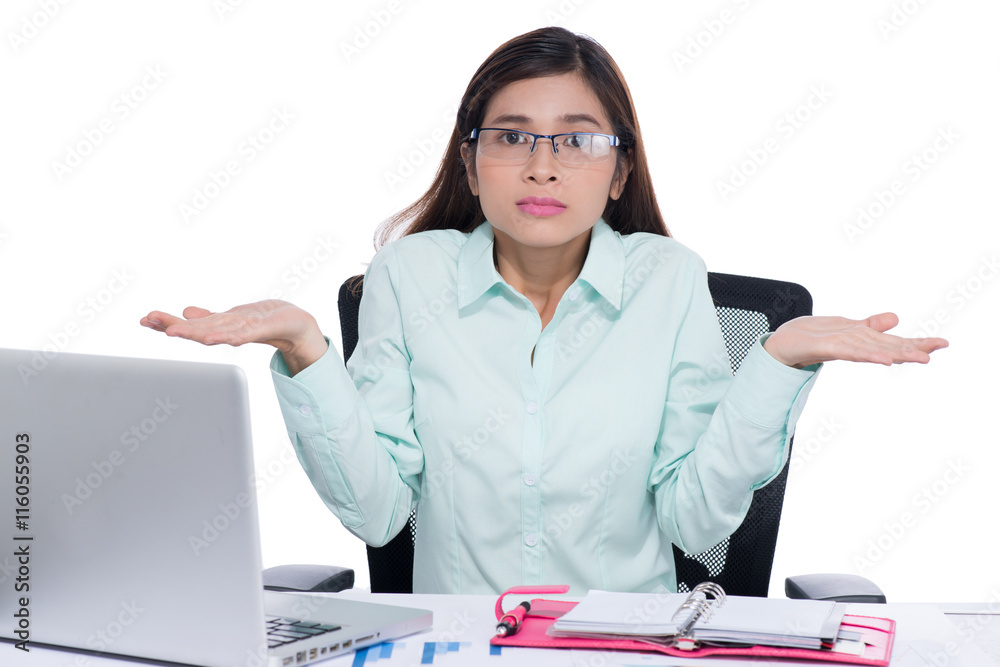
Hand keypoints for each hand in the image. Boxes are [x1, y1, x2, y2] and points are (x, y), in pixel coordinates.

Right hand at [139, 300, 327, 374]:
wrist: (295, 325)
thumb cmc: (263, 320)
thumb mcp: (232, 316)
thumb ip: (210, 317)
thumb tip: (187, 311)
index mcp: (219, 326)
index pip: (189, 324)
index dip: (167, 322)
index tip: (145, 319)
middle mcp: (227, 331)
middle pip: (196, 329)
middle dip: (171, 326)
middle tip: (147, 321)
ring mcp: (242, 331)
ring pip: (212, 332)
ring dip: (191, 333)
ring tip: (170, 331)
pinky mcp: (261, 330)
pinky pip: (240, 334)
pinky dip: (224, 337)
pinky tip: (209, 338)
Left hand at [762, 312, 947, 368]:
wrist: (781, 343)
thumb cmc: (812, 336)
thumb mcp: (846, 325)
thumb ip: (871, 325)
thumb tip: (895, 318)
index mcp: (862, 340)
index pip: (893, 341)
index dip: (916, 342)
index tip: (942, 343)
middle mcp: (855, 345)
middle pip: (888, 347)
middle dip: (914, 348)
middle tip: (939, 350)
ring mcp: (842, 347)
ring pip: (874, 350)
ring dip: (898, 354)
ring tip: (921, 357)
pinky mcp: (826, 348)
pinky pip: (850, 352)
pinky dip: (868, 355)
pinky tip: (884, 359)